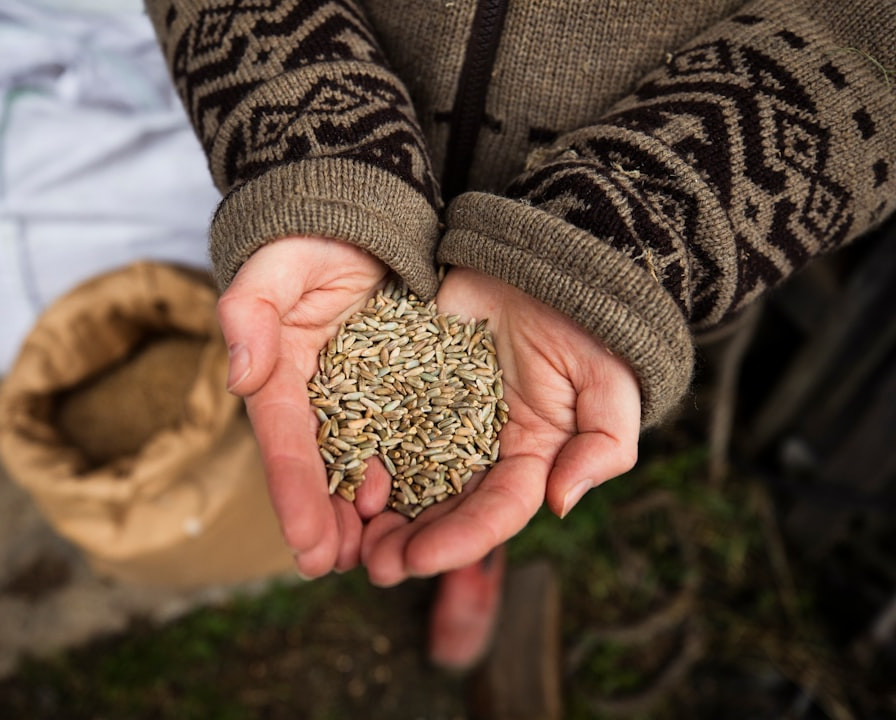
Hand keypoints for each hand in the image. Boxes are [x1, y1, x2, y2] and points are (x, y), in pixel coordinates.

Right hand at [218, 236, 392, 577]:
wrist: (352, 221)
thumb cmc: (306, 240)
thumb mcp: (274, 267)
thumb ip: (249, 314)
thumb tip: (239, 376)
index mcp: (280, 373)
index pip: (285, 441)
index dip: (294, 493)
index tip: (306, 545)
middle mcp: (314, 395)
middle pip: (317, 468)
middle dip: (324, 521)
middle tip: (336, 566)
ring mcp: (354, 396)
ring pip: (356, 465)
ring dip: (361, 515)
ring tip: (376, 557)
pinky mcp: (392, 390)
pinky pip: (398, 439)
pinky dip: (402, 479)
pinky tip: (412, 511)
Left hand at [360, 267, 641, 584]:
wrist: (540, 260)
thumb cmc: (587, 324)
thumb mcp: (610, 383)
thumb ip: (602, 445)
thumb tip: (563, 502)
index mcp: (529, 459)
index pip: (495, 511)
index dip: (459, 540)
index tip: (419, 559)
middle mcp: (480, 449)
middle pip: (442, 507)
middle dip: (409, 541)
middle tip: (371, 565)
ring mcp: (439, 418)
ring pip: (403, 475)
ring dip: (376, 512)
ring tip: (345, 536)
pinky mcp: (406, 386)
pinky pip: (377, 422)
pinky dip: (356, 451)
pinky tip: (331, 474)